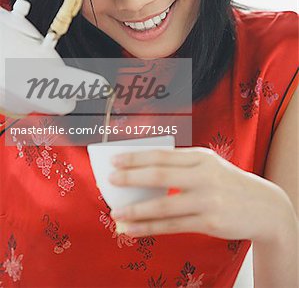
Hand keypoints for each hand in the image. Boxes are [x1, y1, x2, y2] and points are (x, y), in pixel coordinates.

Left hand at [109, 147, 287, 239]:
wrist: (263, 206)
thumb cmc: (226, 183)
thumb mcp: (208, 166)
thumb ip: (181, 167)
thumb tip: (141, 174)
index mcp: (201, 157)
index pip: (162, 154)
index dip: (136, 157)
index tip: (115, 159)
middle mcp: (204, 175)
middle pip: (160, 174)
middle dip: (132, 177)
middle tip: (110, 180)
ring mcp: (207, 199)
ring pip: (164, 204)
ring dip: (137, 209)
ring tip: (116, 213)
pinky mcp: (209, 221)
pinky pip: (172, 226)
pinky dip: (149, 228)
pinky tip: (133, 229)